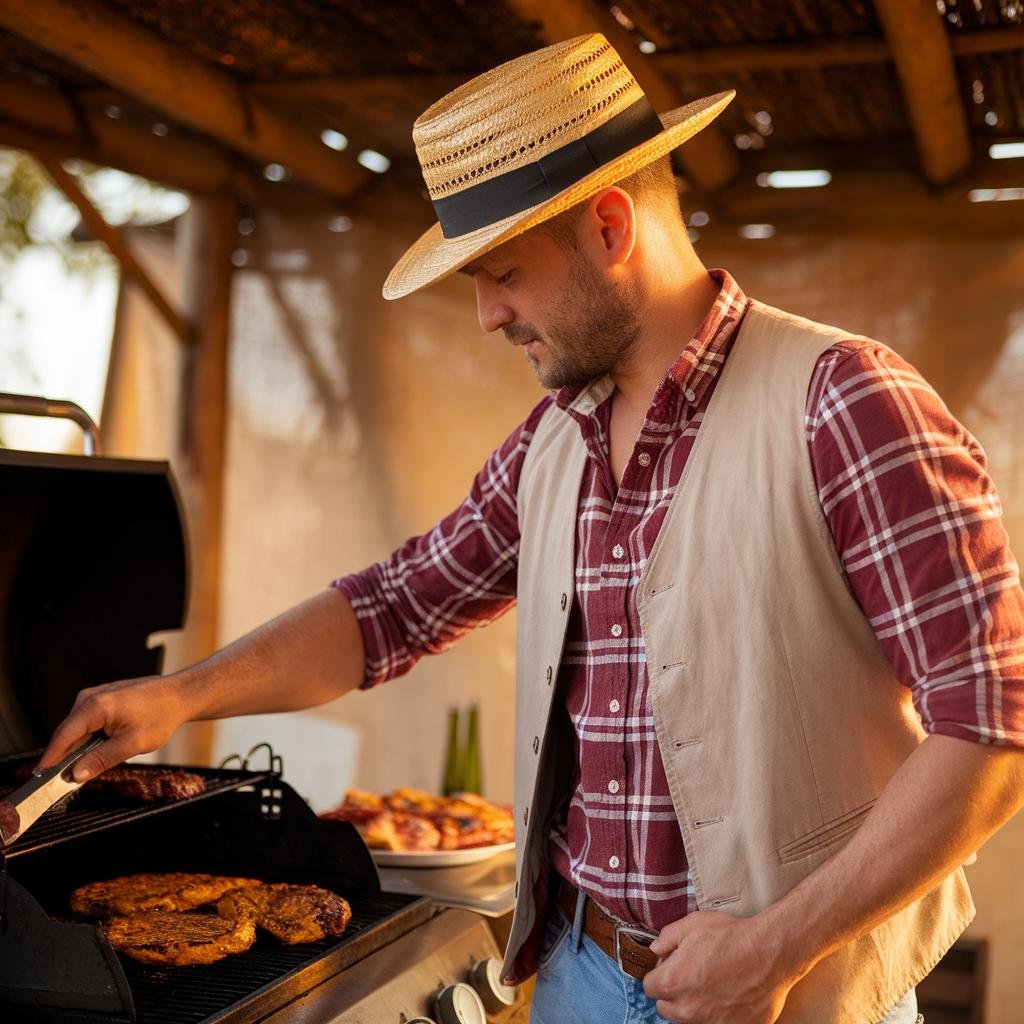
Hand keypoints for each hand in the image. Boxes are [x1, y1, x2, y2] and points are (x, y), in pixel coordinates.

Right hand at [37, 674, 190, 780]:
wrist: (180, 695)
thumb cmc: (161, 715)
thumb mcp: (132, 744)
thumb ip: (101, 760)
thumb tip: (76, 775)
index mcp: (95, 706)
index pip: (62, 736)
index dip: (49, 759)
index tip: (39, 778)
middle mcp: (90, 697)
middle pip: (68, 733)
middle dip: (66, 757)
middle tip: (65, 781)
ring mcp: (95, 696)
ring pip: (78, 729)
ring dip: (80, 748)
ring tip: (89, 765)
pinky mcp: (102, 699)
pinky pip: (87, 722)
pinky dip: (89, 738)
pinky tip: (100, 749)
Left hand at [643, 910, 794, 1023]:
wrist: (769, 953)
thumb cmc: (731, 937)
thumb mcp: (692, 924)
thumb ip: (667, 937)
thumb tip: (656, 948)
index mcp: (673, 982)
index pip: (649, 987)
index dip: (658, 974)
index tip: (669, 967)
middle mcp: (688, 1009)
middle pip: (666, 1007)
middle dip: (672, 992)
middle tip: (689, 975)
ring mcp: (710, 1022)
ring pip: (688, 1019)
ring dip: (692, 1006)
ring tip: (709, 985)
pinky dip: (716, 1014)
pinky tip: (725, 996)